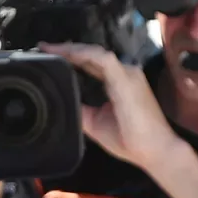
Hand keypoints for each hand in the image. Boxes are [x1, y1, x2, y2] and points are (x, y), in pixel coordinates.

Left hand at [39, 43, 182, 170]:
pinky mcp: (127, 78)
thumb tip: (61, 103)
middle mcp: (123, 72)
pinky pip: (103, 59)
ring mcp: (126, 73)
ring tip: (51, 49)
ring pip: (95, 52)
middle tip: (43, 46)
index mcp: (117, 81)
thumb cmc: (130, 140)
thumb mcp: (95, 122)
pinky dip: (83, 55)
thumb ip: (81, 109)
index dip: (71, 56)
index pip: (91, 62)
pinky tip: (67, 54)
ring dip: (71, 49)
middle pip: (91, 53)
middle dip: (66, 49)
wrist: (154, 151)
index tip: (49, 54)